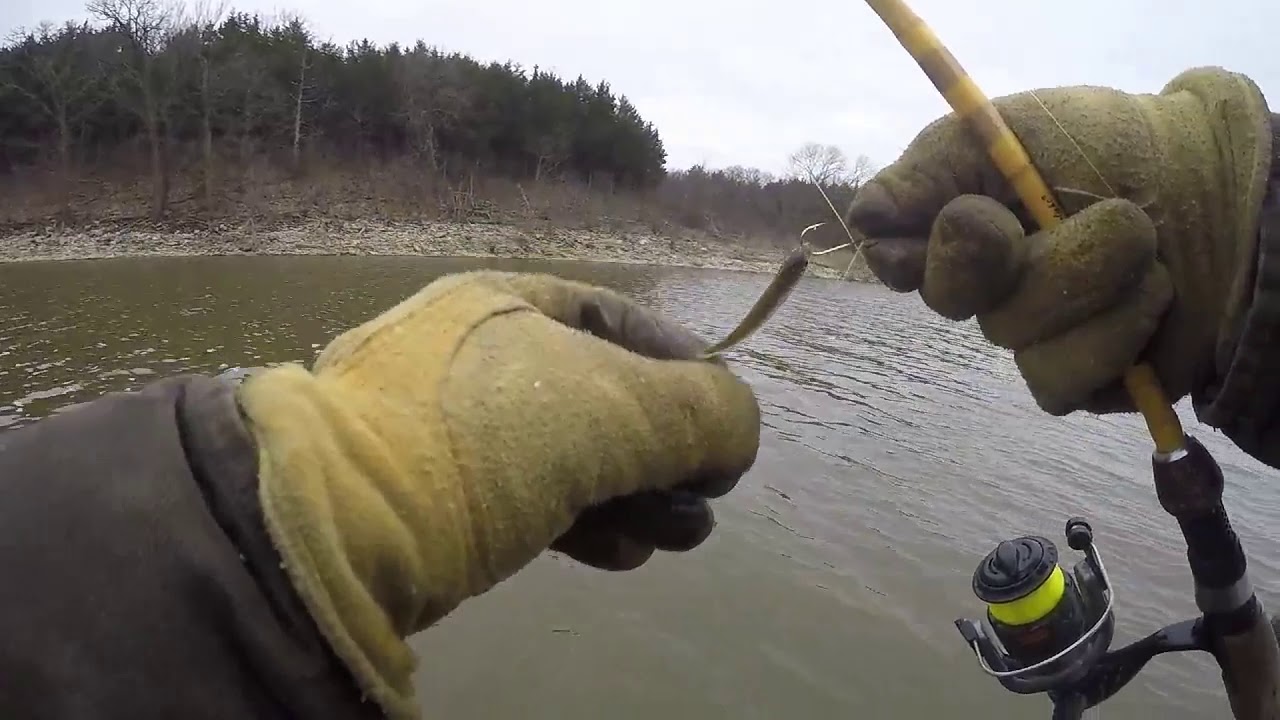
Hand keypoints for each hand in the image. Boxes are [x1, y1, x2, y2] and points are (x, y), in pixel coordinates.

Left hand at [235, 270, 760, 717]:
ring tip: (678, 536)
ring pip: (572, 457)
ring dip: (638, 496)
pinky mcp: (441, 496)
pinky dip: (585, 522)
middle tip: (706, 496)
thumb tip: (737, 434)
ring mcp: (455, 429)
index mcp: (511, 303)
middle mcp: (481, 356)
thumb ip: (703, 412)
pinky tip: (622, 554)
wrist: (339, 524)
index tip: (728, 418)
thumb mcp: (617, 408)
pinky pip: (533, 499)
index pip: (625, 320)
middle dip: (668, 451)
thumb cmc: (487, 437)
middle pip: (606, 397)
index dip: (689, 366)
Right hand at [846, 67, 1271, 414]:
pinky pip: (1059, 378)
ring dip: (1086, 277)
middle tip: (1045, 217)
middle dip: (1005, 251)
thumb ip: (932, 167)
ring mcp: (1028, 335)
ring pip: (1012, 333)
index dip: (916, 247)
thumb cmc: (1114, 147)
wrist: (1223, 189)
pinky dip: (1114, 331)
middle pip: (946, 295)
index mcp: (955, 223)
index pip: (890, 256)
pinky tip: (1150, 298)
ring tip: (1139, 241)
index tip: (972, 214)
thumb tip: (864, 218)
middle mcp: (984, 284)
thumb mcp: (1016, 129)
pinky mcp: (1075, 382)